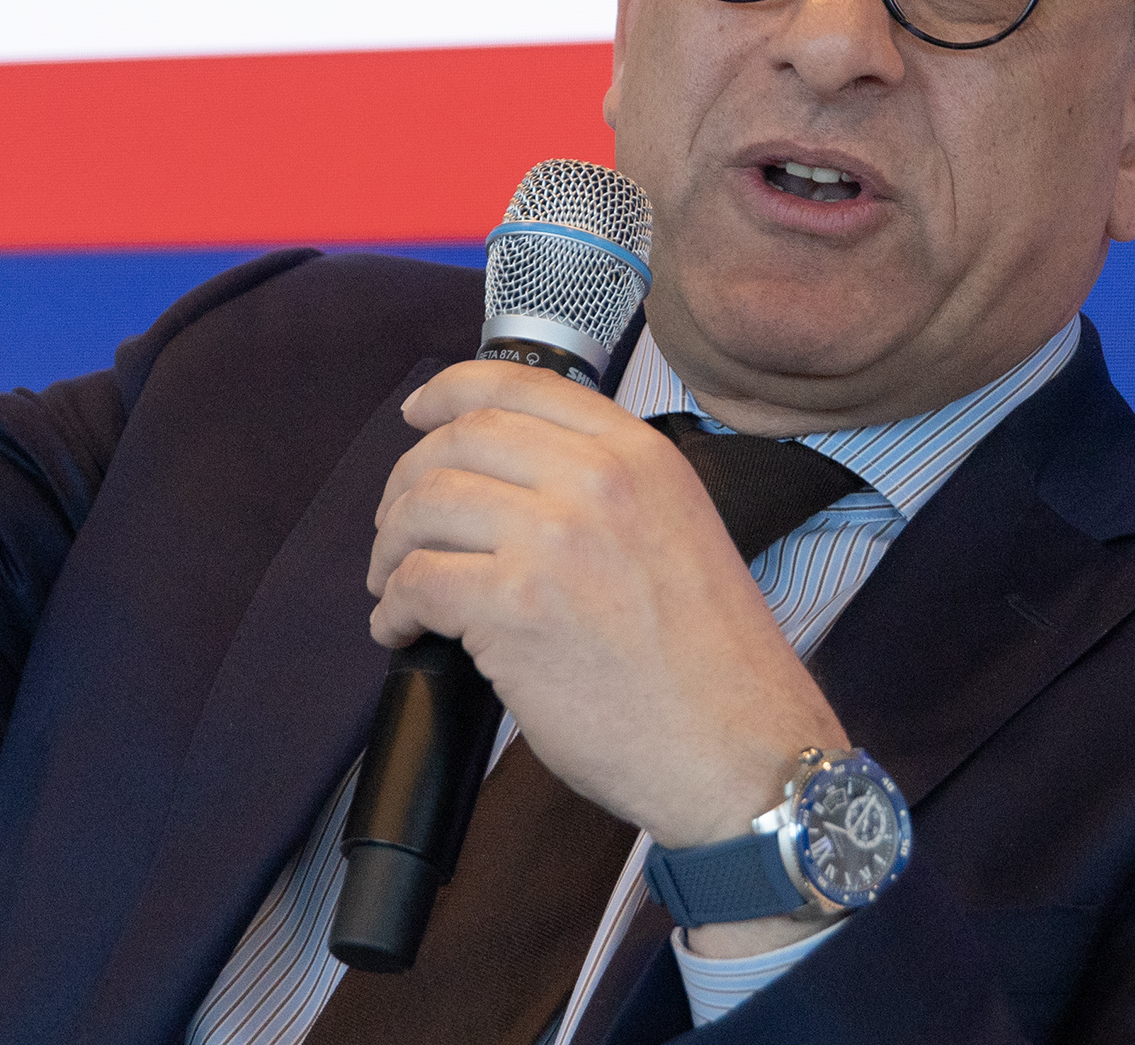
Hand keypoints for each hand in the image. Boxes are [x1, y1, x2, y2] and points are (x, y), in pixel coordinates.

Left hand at [368, 362, 850, 951]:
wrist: (742, 751)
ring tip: (393, 584)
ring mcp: (553, 540)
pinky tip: (400, 629)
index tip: (418, 412)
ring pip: (425, 507)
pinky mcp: (515, 608)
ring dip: (391, 547)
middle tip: (397, 526)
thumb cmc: (715, 668)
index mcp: (641, 455)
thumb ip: (611, 490)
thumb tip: (518, 484)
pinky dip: (393, 607)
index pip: (519, 384)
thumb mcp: (682, 530)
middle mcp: (597, 480)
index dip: (450, 392)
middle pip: (459, 441)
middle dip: (407, 481)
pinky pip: (418, 583)